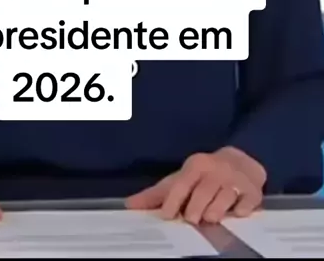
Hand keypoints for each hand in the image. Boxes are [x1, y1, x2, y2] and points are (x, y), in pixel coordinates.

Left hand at [126, 148, 265, 223]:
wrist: (242, 162)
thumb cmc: (205, 175)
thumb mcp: (181, 179)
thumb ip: (158, 194)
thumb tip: (130, 205)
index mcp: (195, 166)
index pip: (182, 183)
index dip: (174, 199)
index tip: (166, 215)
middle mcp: (215, 171)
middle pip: (204, 191)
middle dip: (196, 207)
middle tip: (191, 220)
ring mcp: (235, 181)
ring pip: (224, 197)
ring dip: (217, 210)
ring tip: (209, 219)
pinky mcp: (253, 192)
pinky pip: (247, 202)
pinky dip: (242, 209)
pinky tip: (237, 214)